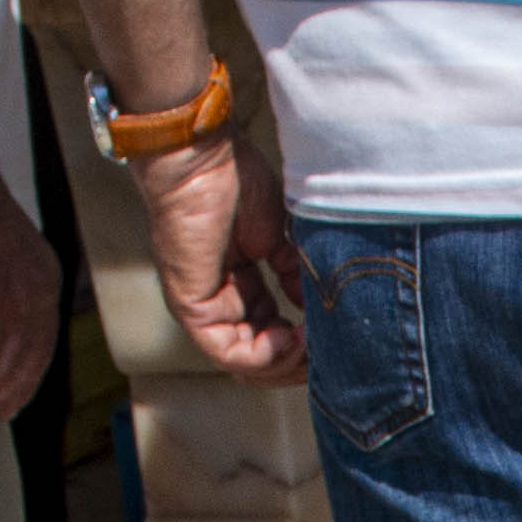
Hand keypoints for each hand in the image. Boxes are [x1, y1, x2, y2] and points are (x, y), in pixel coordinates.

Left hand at [135, 127, 303, 379]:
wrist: (202, 158)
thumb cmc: (234, 179)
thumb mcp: (281, 236)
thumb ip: (296, 276)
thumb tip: (316, 311)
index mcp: (237, 283)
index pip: (269, 332)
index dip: (302, 343)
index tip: (330, 335)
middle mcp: (219, 298)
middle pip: (258, 355)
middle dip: (296, 362)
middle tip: (327, 354)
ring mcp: (203, 305)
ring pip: (243, 361)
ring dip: (284, 362)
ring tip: (311, 345)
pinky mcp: (191, 306)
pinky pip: (226, 352)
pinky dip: (263, 355)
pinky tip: (289, 338)